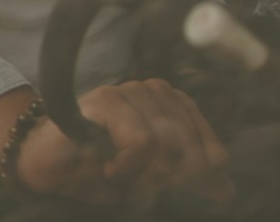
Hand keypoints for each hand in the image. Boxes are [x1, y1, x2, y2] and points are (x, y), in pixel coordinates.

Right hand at [18, 79, 233, 204]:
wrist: (49, 164)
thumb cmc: (99, 167)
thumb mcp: (151, 179)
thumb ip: (189, 180)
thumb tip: (229, 189)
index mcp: (174, 106)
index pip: (213, 151)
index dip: (190, 180)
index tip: (159, 182)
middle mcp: (157, 91)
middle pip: (192, 152)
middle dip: (165, 179)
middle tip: (134, 180)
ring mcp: (132, 91)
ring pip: (168, 147)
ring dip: (143, 173)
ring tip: (118, 171)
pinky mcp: (108, 99)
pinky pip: (142, 141)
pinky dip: (128, 165)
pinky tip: (109, 166)